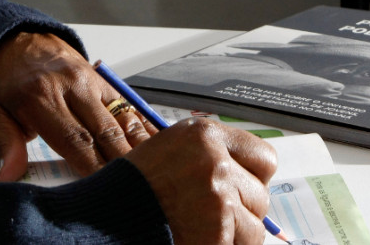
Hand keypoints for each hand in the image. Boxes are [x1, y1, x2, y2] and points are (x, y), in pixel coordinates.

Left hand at [0, 32, 157, 180]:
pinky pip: (127, 105)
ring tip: (154, 171)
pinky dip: (143, 125)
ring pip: (122, 117)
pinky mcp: (103, 80)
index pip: (74, 140)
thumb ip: (4, 143)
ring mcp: (91, 81)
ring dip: (139, 145)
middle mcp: (71, 86)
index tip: (104, 189)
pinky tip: (158, 144)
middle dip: (122, 162)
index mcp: (41, 98)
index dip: (93, 167)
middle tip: (137, 187)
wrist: (19, 42)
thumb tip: (8, 175)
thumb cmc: (7, 83)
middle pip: (105, 131)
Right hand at [125, 118, 276, 244]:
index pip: (264, 158)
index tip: (239, 189)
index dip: (252, 179)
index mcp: (204, 134)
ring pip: (254, 226)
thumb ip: (210, 156)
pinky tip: (199, 239)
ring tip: (201, 230)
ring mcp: (218, 196)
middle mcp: (215, 160)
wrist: (105, 217)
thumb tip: (248, 176)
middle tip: (211, 216)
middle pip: (260, 195)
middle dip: (242, 211)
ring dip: (234, 235)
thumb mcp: (170, 151)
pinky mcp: (218, 228)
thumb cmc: (134, 187)